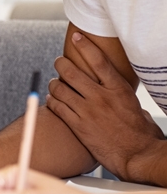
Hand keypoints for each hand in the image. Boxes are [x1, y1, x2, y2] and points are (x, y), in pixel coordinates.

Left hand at [47, 32, 163, 180]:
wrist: (137, 156)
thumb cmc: (141, 134)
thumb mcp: (136, 108)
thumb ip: (121, 96)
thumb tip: (117, 93)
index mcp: (118, 90)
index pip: (98, 61)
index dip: (85, 46)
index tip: (76, 37)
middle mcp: (101, 97)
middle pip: (71, 72)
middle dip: (61, 64)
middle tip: (59, 62)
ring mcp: (88, 111)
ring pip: (59, 88)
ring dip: (53, 84)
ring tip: (54, 84)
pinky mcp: (78, 125)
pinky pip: (57, 107)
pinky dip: (51, 101)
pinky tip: (52, 100)